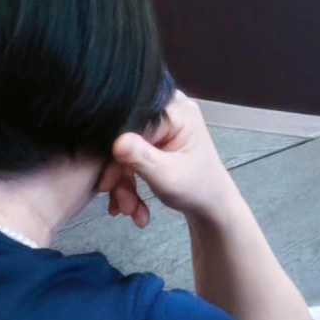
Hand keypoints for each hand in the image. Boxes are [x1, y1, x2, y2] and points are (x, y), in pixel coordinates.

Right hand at [101, 92, 244, 231]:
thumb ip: (141, 157)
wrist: (211, 205)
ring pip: (123, 149)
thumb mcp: (168, 176)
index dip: (116, 152)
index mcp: (178, 111)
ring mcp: (160, 124)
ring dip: (122, 183)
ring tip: (129, 209)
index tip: (109, 183)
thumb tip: (116, 141)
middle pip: (125, 135)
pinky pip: (128, 155)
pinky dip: (127, 181)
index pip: (133, 122)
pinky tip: (132, 205)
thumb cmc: (198, 189)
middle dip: (119, 174)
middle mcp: (168, 110)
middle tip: (121, 203)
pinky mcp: (153, 138)